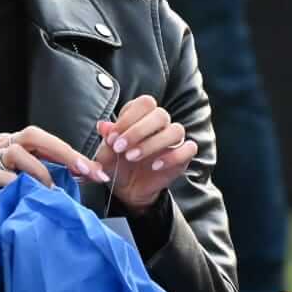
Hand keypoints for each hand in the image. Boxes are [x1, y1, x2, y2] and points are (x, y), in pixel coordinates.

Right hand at [0, 126, 110, 191]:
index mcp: (18, 143)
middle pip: (32, 135)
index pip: (47, 140)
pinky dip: (14, 183)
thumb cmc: (13, 198)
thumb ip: (64, 174)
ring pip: (15, 152)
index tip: (95, 171)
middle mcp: (2, 146)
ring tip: (50, 190)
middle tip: (81, 170)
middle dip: (61, 152)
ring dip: (38, 171)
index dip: (72, 154)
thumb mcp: (41, 182)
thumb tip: (96, 172)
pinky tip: (25, 194)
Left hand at [93, 94, 198, 212]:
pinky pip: (189, 149)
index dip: (128, 118)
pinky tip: (155, 166)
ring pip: (176, 130)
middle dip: (138, 131)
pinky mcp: (183, 156)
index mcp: (143, 115)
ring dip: (152, 143)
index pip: (144, 104)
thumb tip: (103, 125)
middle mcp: (160, 124)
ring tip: (132, 157)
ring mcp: (173, 140)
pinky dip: (173, 156)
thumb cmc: (117, 164)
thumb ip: (107, 138)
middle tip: (120, 148)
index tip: (111, 138)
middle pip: (160, 114)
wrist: (128, 188)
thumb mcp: (107, 153)